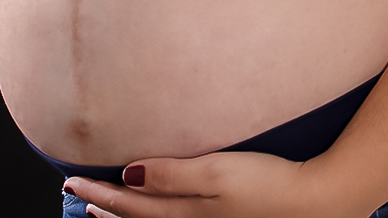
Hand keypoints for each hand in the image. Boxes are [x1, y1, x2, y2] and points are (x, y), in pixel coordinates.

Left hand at [63, 151, 364, 217]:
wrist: (316, 201)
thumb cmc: (268, 185)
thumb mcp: (216, 173)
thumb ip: (172, 175)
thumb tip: (129, 175)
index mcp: (186, 214)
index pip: (131, 205)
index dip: (100, 193)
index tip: (71, 181)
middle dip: (105, 207)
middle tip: (76, 195)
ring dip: (125, 217)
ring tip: (102, 210)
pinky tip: (159, 210)